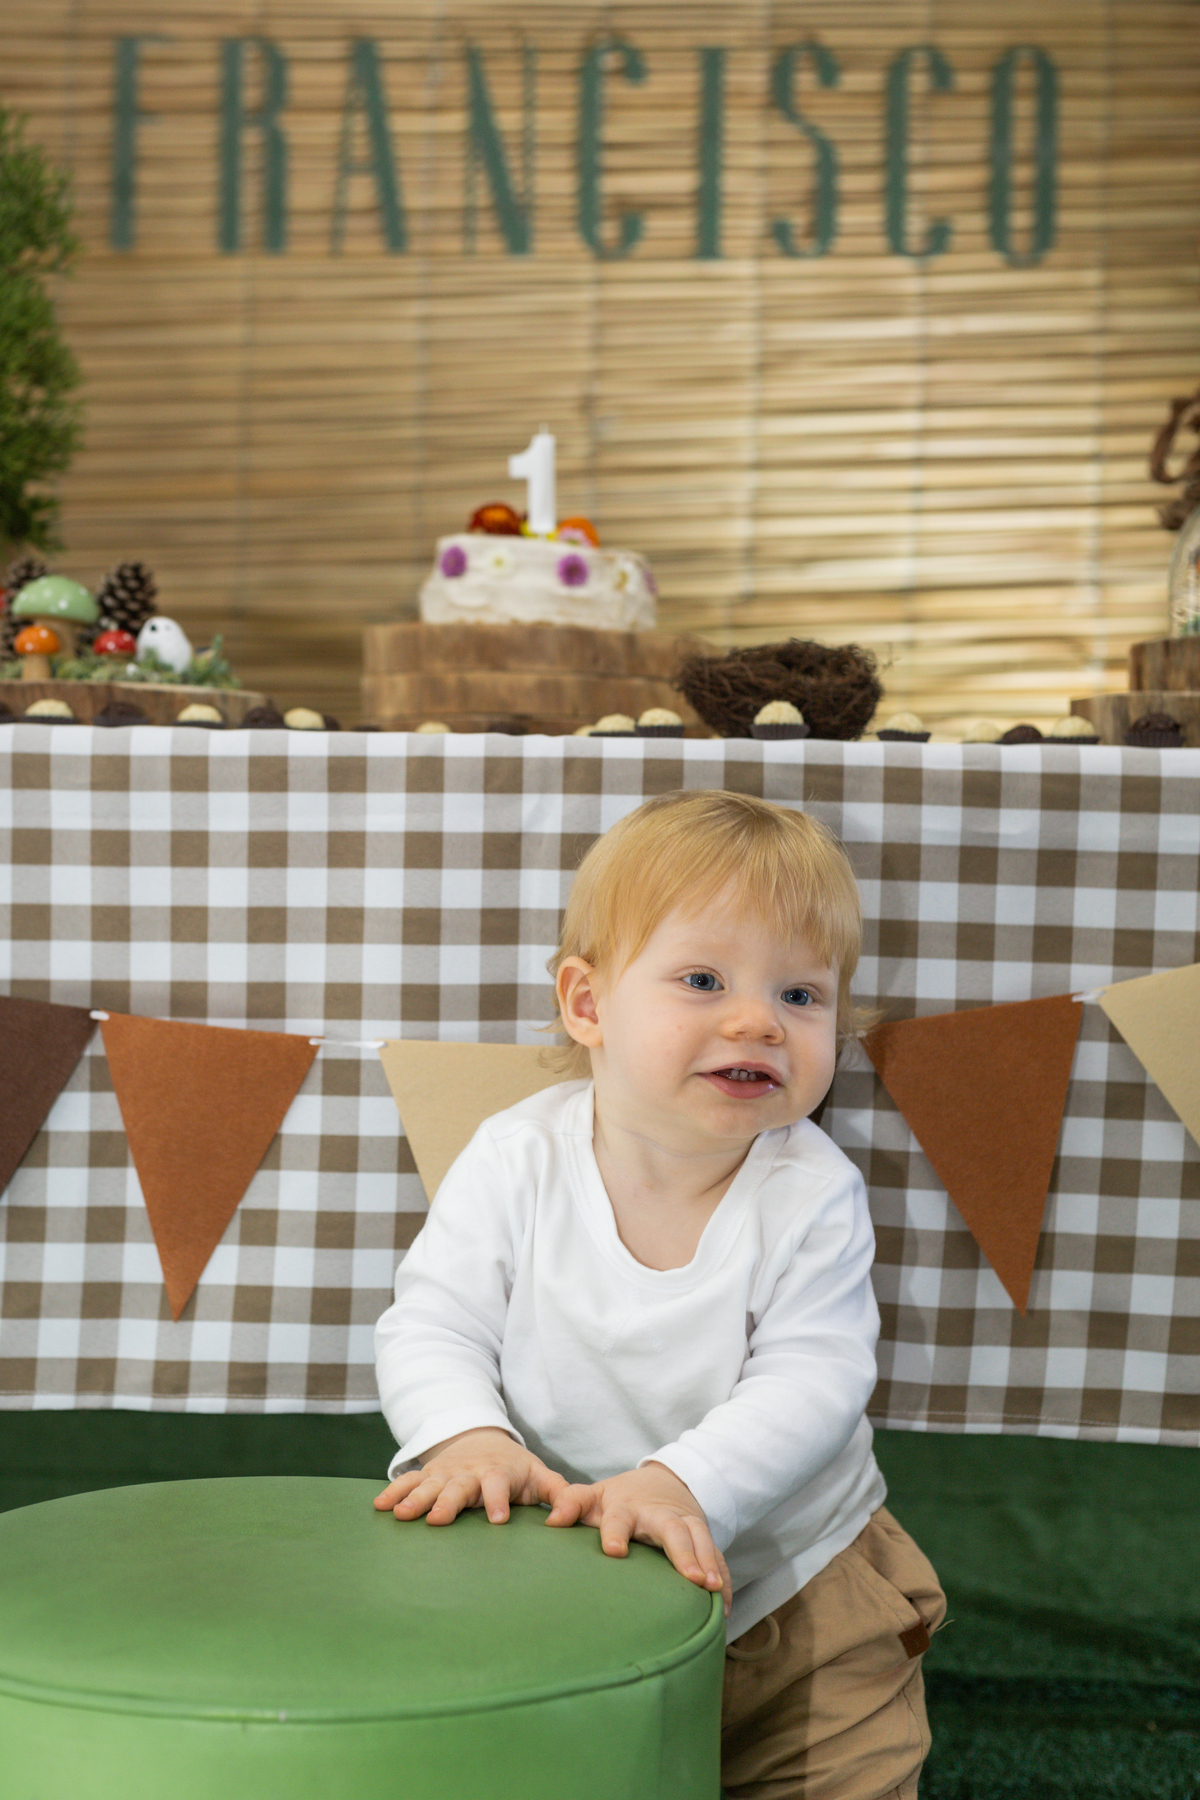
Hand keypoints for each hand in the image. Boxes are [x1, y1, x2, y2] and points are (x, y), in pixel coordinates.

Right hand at [373, 1427, 568, 1525]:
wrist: (482, 1438)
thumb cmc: (515, 1467)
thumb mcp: (539, 1475)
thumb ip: (559, 1493)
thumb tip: (570, 1515)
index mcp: (498, 1473)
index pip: (499, 1485)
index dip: (498, 1500)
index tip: (497, 1520)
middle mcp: (469, 1472)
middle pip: (459, 1487)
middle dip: (448, 1503)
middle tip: (437, 1520)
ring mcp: (446, 1473)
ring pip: (429, 1485)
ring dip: (415, 1498)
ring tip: (402, 1514)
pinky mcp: (428, 1474)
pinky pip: (409, 1481)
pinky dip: (394, 1491)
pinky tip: (380, 1506)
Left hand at [545, 1461, 730, 1615]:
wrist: (663, 1482)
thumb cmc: (620, 1499)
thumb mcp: (593, 1495)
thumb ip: (570, 1502)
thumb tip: (551, 1521)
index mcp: (627, 1507)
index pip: (619, 1519)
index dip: (615, 1533)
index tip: (614, 1551)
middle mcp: (659, 1515)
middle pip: (673, 1531)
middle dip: (682, 1552)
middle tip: (690, 1577)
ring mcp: (685, 1524)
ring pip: (701, 1540)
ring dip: (708, 1563)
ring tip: (711, 1589)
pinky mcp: (702, 1537)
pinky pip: (717, 1556)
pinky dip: (722, 1578)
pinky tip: (722, 1605)